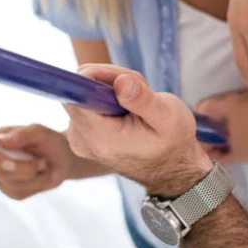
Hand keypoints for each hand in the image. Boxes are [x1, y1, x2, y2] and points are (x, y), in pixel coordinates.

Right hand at [0, 124, 73, 199]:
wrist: (63, 159)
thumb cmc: (48, 142)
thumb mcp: (39, 132)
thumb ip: (21, 134)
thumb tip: (0, 141)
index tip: (6, 156)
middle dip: (24, 167)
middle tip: (42, 161)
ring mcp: (2, 178)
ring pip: (11, 183)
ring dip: (34, 176)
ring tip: (43, 166)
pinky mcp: (12, 192)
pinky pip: (20, 193)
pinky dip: (36, 186)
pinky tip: (42, 177)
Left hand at [63, 64, 213, 198]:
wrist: (171, 170)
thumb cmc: (172, 143)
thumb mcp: (168, 117)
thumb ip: (142, 99)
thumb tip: (119, 82)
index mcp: (101, 139)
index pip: (75, 97)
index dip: (95, 78)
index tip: (120, 80)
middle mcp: (82, 142)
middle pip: (80, 92)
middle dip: (107, 82)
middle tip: (138, 91)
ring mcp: (79, 140)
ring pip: (83, 95)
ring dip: (109, 90)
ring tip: (136, 104)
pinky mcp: (82, 136)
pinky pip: (86, 104)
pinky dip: (106, 100)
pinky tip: (127, 111)